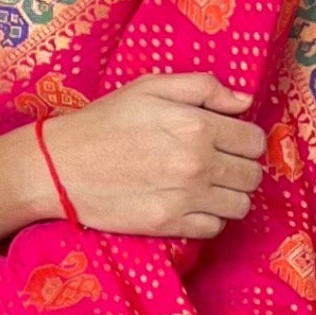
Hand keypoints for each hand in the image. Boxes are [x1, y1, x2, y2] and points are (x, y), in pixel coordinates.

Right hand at [39, 72, 265, 241]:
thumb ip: (203, 88)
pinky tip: (190, 203)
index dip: (246, 140)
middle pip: (252, 175)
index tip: (230, 141)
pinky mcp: (170, 224)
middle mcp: (197, 164)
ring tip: (207, 186)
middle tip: (218, 163)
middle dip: (240, 168)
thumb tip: (245, 101)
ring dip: (230, 195)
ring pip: (240, 205)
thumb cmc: (105, 122)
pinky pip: (214, 227)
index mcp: (196, 125)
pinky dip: (209, 218)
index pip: (254, 141)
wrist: (61, 165)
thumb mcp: (150, 87)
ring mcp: (185, 198)